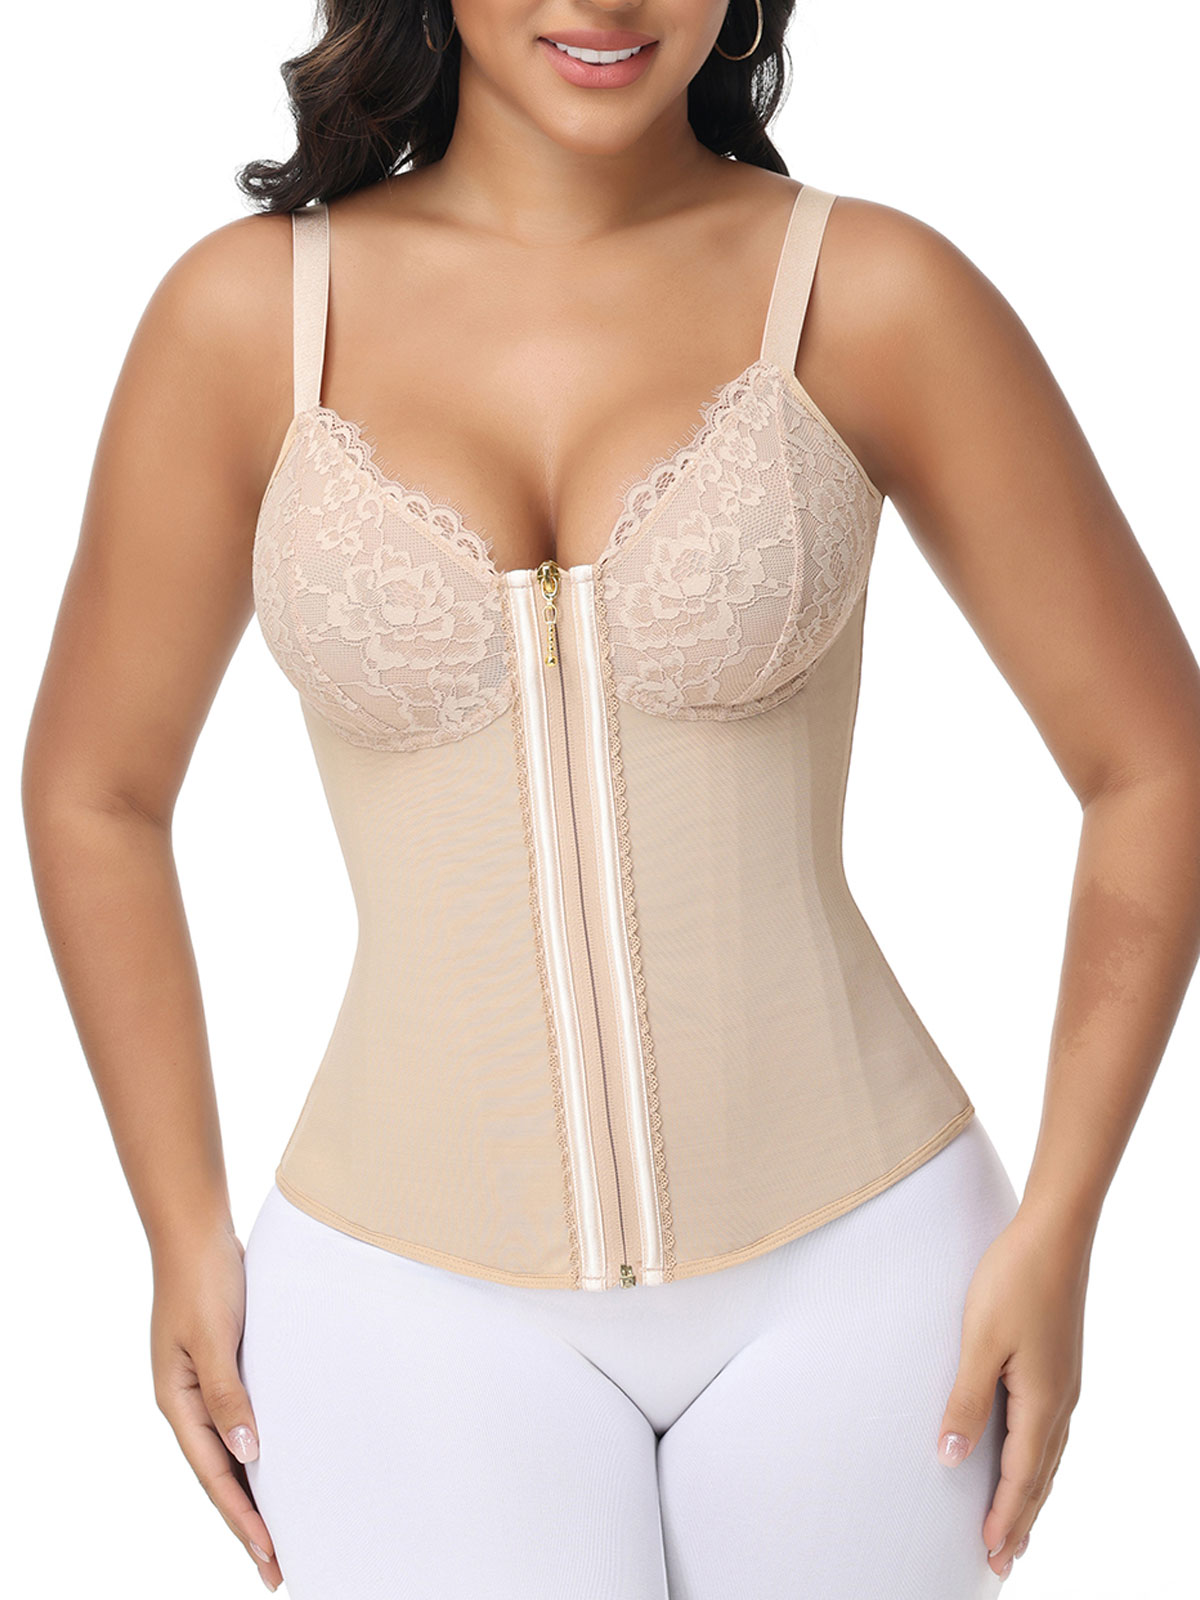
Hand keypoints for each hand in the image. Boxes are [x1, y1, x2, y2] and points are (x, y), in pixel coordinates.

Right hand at [149, 1222, 283, 1591]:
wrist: (197, 1232)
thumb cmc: (203, 1280)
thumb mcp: (215, 1339)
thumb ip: (230, 1396)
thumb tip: (249, 1454)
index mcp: (178, 1403)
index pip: (215, 1475)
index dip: (243, 1517)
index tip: (271, 1554)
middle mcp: (190, 1402)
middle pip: (222, 1474)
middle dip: (249, 1521)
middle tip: (281, 1565)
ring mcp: (207, 1385)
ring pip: (234, 1450)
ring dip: (256, 1488)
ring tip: (284, 1527)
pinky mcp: (227, 1366)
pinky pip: (244, 1419)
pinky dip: (261, 1447)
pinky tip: (282, 1461)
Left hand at [935, 1206, 1087, 1578]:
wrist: (1054, 1234)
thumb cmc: (1014, 1280)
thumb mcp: (980, 1341)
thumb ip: (967, 1401)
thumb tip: (952, 1458)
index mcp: (1042, 1402)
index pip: (1021, 1477)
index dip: (1004, 1516)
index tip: (990, 1554)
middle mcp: (1061, 1401)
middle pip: (1041, 1477)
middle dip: (1021, 1519)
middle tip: (1003, 1561)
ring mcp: (1064, 1383)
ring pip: (1049, 1455)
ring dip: (1032, 1494)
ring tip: (1017, 1525)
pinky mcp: (1060, 1365)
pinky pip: (1050, 1430)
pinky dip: (1039, 1460)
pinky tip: (1029, 1457)